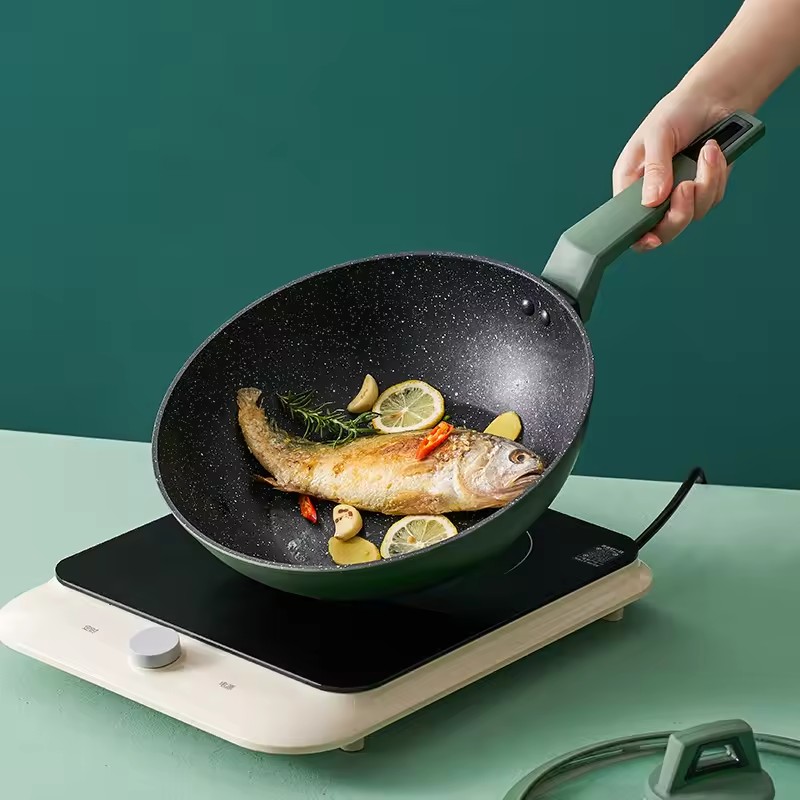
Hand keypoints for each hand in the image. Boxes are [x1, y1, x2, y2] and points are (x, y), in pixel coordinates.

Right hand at [612, 88, 733, 251]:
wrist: (713, 98)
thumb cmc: (676, 111)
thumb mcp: (657, 135)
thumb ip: (655, 170)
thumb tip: (651, 201)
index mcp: (630, 184)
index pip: (629, 222)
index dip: (639, 236)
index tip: (652, 238)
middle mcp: (653, 196)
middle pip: (663, 230)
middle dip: (679, 213)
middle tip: (688, 187)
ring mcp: (679, 196)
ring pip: (692, 214)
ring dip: (705, 184)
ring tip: (706, 151)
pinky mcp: (704, 192)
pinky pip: (712, 199)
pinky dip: (716, 176)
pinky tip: (713, 153)